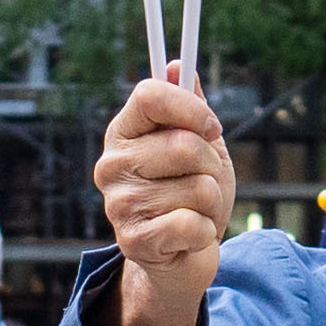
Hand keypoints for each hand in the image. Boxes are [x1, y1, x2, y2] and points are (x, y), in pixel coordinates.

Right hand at [92, 75, 232, 325]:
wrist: (180, 260)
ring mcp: (119, 204)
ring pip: (199, 188)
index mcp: (124, 132)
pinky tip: (190, 236)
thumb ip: (189, 108)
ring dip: (211, 204)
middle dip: (212, 166)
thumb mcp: (197, 147)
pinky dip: (205, 232)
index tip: (212, 128)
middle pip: (185, 144)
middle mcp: (113, 164)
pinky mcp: (133, 241)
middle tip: (203, 182)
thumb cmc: (190, 197)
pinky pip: (193, 223)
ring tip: (194, 212)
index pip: (151, 94)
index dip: (191, 108)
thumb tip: (176, 65)